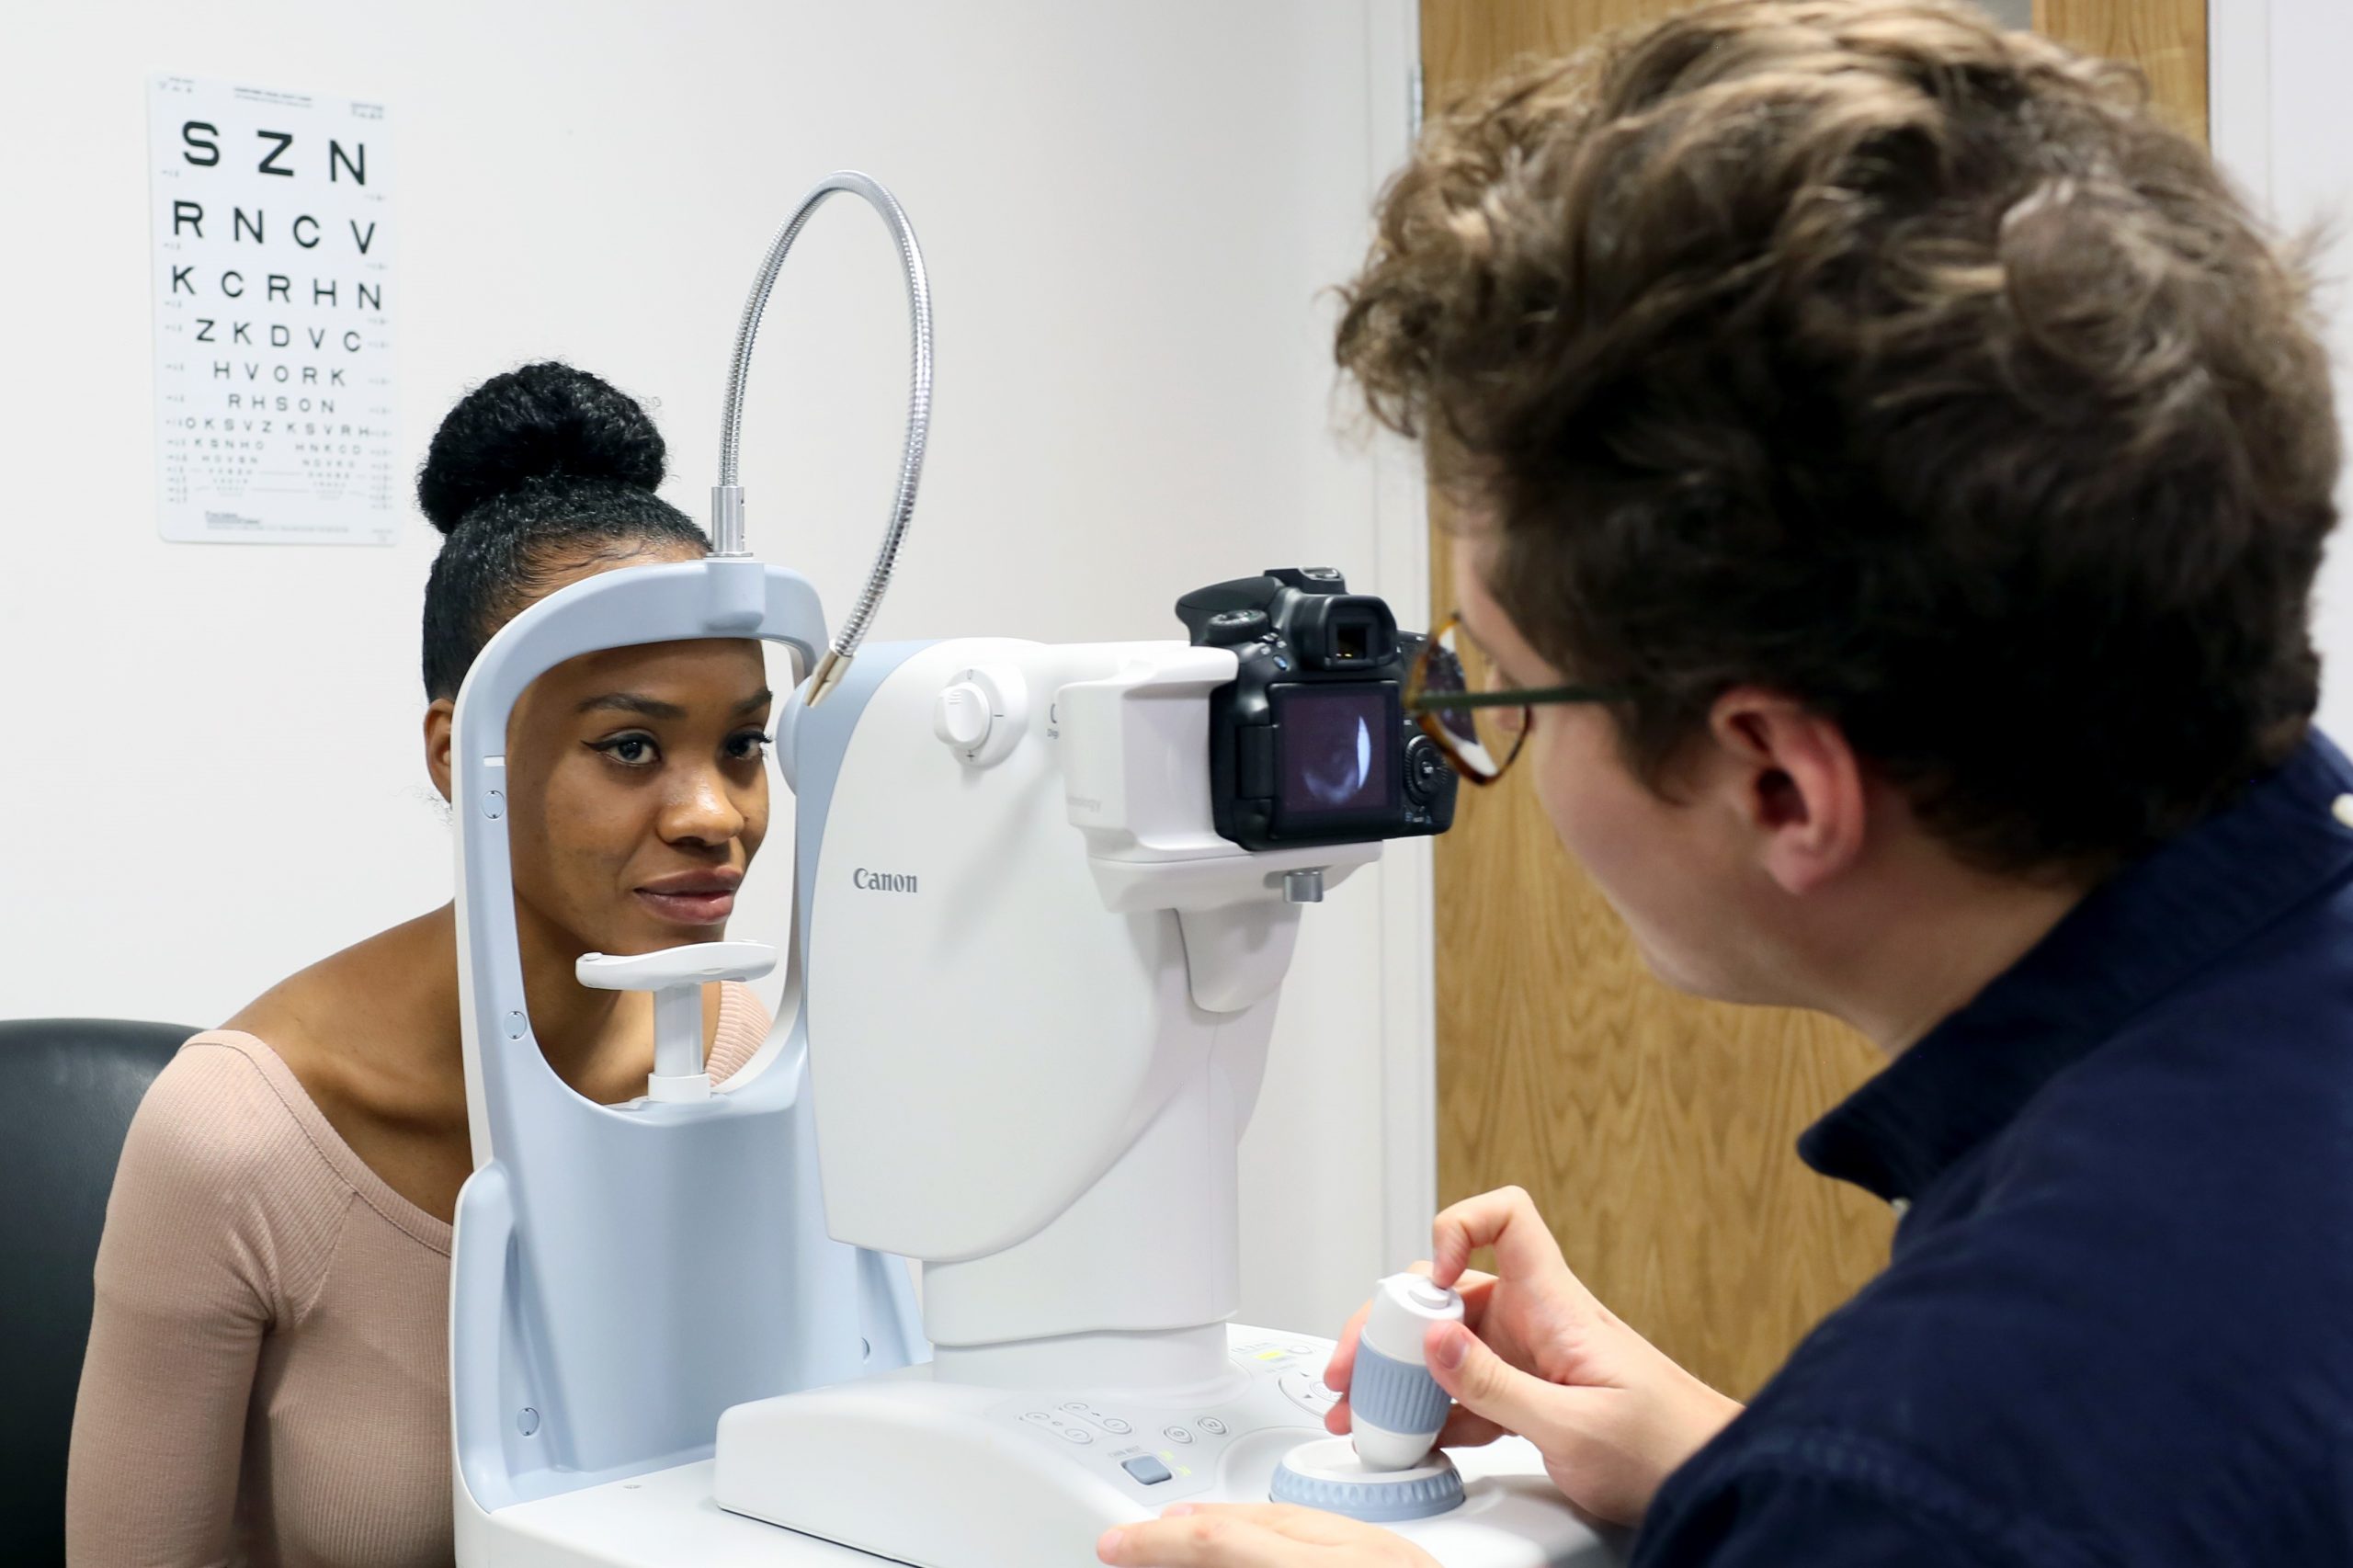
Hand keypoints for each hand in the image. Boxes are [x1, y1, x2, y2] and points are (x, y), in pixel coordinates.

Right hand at [1098, 1503, 1436, 1567]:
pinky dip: (1283, 1537)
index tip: (1118, 1546)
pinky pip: (1330, 1537)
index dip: (1160, 1545)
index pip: (1226, 1544)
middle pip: (1253, 1524)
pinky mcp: (1408, 1564)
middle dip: (1185, 1531)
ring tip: (1187, 1534)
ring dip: (1231, 1528)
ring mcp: (1392, 1558)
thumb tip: (1205, 1558)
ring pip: (1291, 1523)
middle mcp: (1367, 1558)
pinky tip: (1267, 1544)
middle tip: (1136, 1540)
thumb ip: (1255, 1565)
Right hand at [1321, 1186, 1741, 1525]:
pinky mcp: (1530, 1395)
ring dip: (1402, 1374)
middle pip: (1450, 1290)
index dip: (1459, 1229)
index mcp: (1555, 1304)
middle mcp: (1537, 1319)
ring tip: (1366, 1410)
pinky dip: (1433, 1409)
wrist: (1710, 1481)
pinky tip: (1412, 1435)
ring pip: (1449, 1344)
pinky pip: (1467, 1388)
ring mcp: (1531, 1357)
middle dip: (1395, 1323)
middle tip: (1358, 1368)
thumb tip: (1435, 1339)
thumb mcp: (1575, 1426)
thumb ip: (1499, 1386)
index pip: (1507, 1218)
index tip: (1432, 1286)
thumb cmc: (1668, 1448)